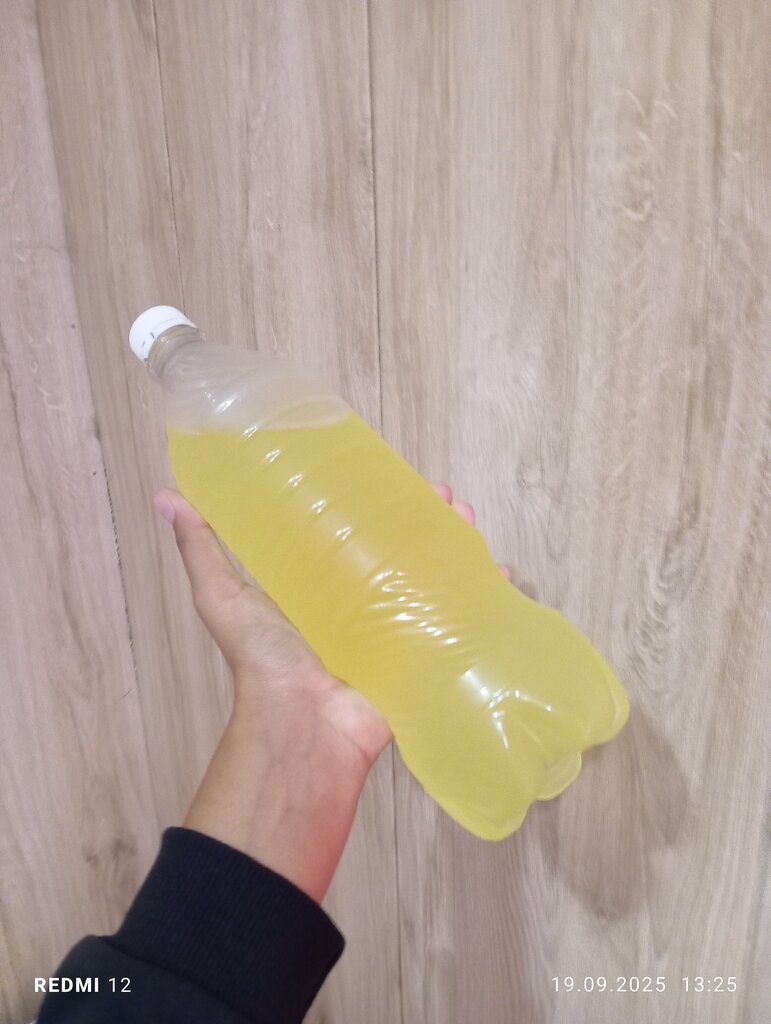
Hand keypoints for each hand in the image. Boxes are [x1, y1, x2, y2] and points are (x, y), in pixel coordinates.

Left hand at [152, 480, 510, 899]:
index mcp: (326, 582)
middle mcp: (367, 602)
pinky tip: (503, 575)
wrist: (302, 727)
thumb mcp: (225, 598)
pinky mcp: (425, 656)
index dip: (384, 501)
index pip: (362, 529)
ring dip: (464, 548)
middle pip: (410, 549)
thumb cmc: (265, 661)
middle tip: (447, 496)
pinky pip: (463, 623)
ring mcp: (401, 630)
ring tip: (471, 521)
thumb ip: (202, 550)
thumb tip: (165, 496)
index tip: (403, 475)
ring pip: (441, 578)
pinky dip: (487, 599)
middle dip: (433, 519)